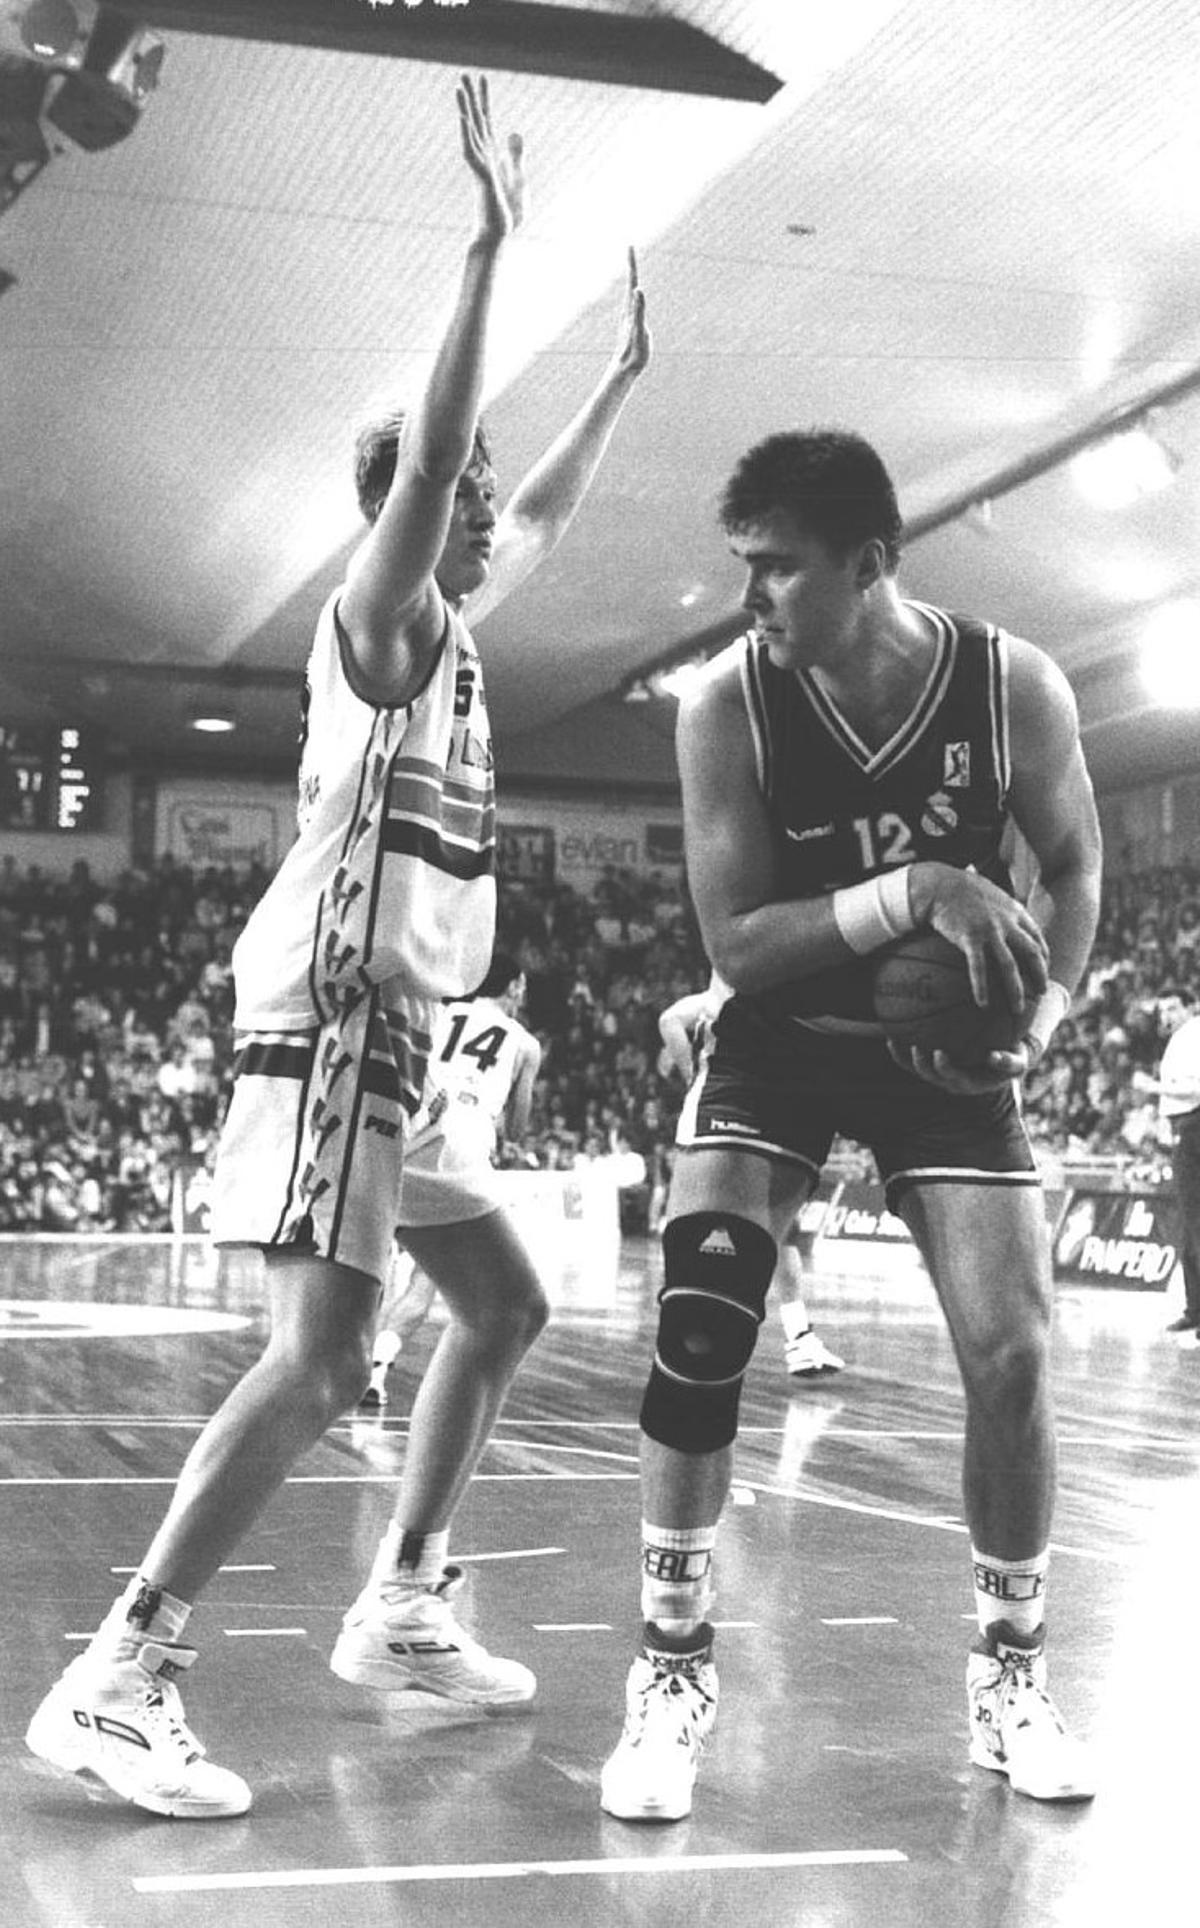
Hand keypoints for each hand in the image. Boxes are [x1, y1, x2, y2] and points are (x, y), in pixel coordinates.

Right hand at [456, 73, 524, 241]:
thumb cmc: (507, 210)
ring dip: (465, 109)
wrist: (500, 234)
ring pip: (471, 132)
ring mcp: (480, 165)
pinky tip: (464, 117)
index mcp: (493, 154)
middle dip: (471, 96)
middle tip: (463, 72)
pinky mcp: (481, 177)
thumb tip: (514, 131)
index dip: (485, 99)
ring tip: (459, 88)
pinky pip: (471, 151)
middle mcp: (483, 156)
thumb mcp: (517, 176)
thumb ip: (515, 154)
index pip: (487, 120)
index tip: (482, 77)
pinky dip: (467, 134)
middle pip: (476, 120)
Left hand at [613, 246, 651, 377]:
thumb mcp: (639, 331)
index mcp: (630, 308)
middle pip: (630, 282)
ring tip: (632, 265)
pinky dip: (635, 293)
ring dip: (632, 277)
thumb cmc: (634, 352)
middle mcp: (628, 309)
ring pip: (630, 292)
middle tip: (631, 249)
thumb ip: (639, 310)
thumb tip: (638, 290)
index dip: (631, 263)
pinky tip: (635, 294)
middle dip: (631, 265)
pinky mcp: (632, 324)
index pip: (632, 280)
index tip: (630, 246)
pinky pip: (634, 303)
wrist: (625, 368)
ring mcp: (629, 316)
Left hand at [889, 1038, 1030, 1093]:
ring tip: (896, 1039)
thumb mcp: (1018, 1062)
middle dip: (921, 1063)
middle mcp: (951, 1081)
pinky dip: (899, 1050)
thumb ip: (1010, 1062)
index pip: (954, 1079)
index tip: (940, 1054)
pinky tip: (890, 1035)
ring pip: (917, 1068)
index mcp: (970, 1083)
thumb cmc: (1012, 1057)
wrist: (1004, 1056)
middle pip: (931, 1075)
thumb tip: (994, 1057)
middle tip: (917, 1047)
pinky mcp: (930, 1063)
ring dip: (904, 1057)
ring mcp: (938, 1073)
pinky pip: (909, 1060)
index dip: (945, 1069)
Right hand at [910, 861, 1047, 1016]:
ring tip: (1018, 1009)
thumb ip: (1002, 908)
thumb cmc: (961, 888)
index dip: (1044, 956)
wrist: (940, 884)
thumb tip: (1005, 918)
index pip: (1037, 936)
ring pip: (1010, 966)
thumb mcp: (990, 893)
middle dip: (1040, 975)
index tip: (1044, 969)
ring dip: (1016, 990)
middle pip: (1032, 953)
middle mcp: (1007, 922)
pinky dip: (982, 988)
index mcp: (1014, 911)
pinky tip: (983, 1004)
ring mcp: (990, 931)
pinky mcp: (970, 938)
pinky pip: (979, 968)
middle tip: (1042, 993)